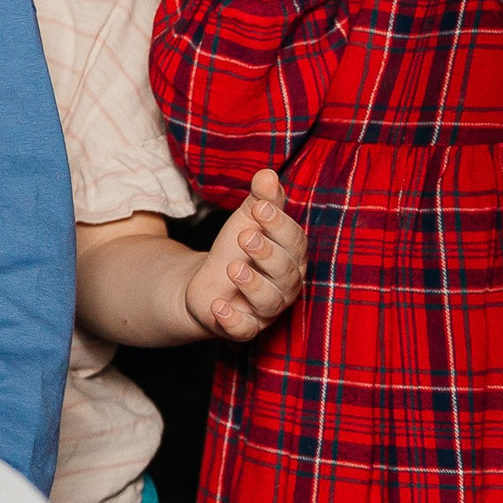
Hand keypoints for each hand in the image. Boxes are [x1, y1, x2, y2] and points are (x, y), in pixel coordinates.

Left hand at [183, 169, 306, 341]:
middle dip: (267, 253)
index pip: (293, 240)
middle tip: (245, 236)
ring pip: (268, 301)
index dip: (279, 224)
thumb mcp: (246, 221)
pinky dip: (232, 320)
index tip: (261, 207)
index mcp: (291, 256)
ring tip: (233, 268)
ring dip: (252, 285)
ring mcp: (265, 309)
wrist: (210, 284)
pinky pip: (243, 329)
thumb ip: (260, 200)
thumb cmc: (237, 249)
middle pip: (285, 271)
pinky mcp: (244, 327)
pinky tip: (218, 306)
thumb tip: (267, 173)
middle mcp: (285, 284)